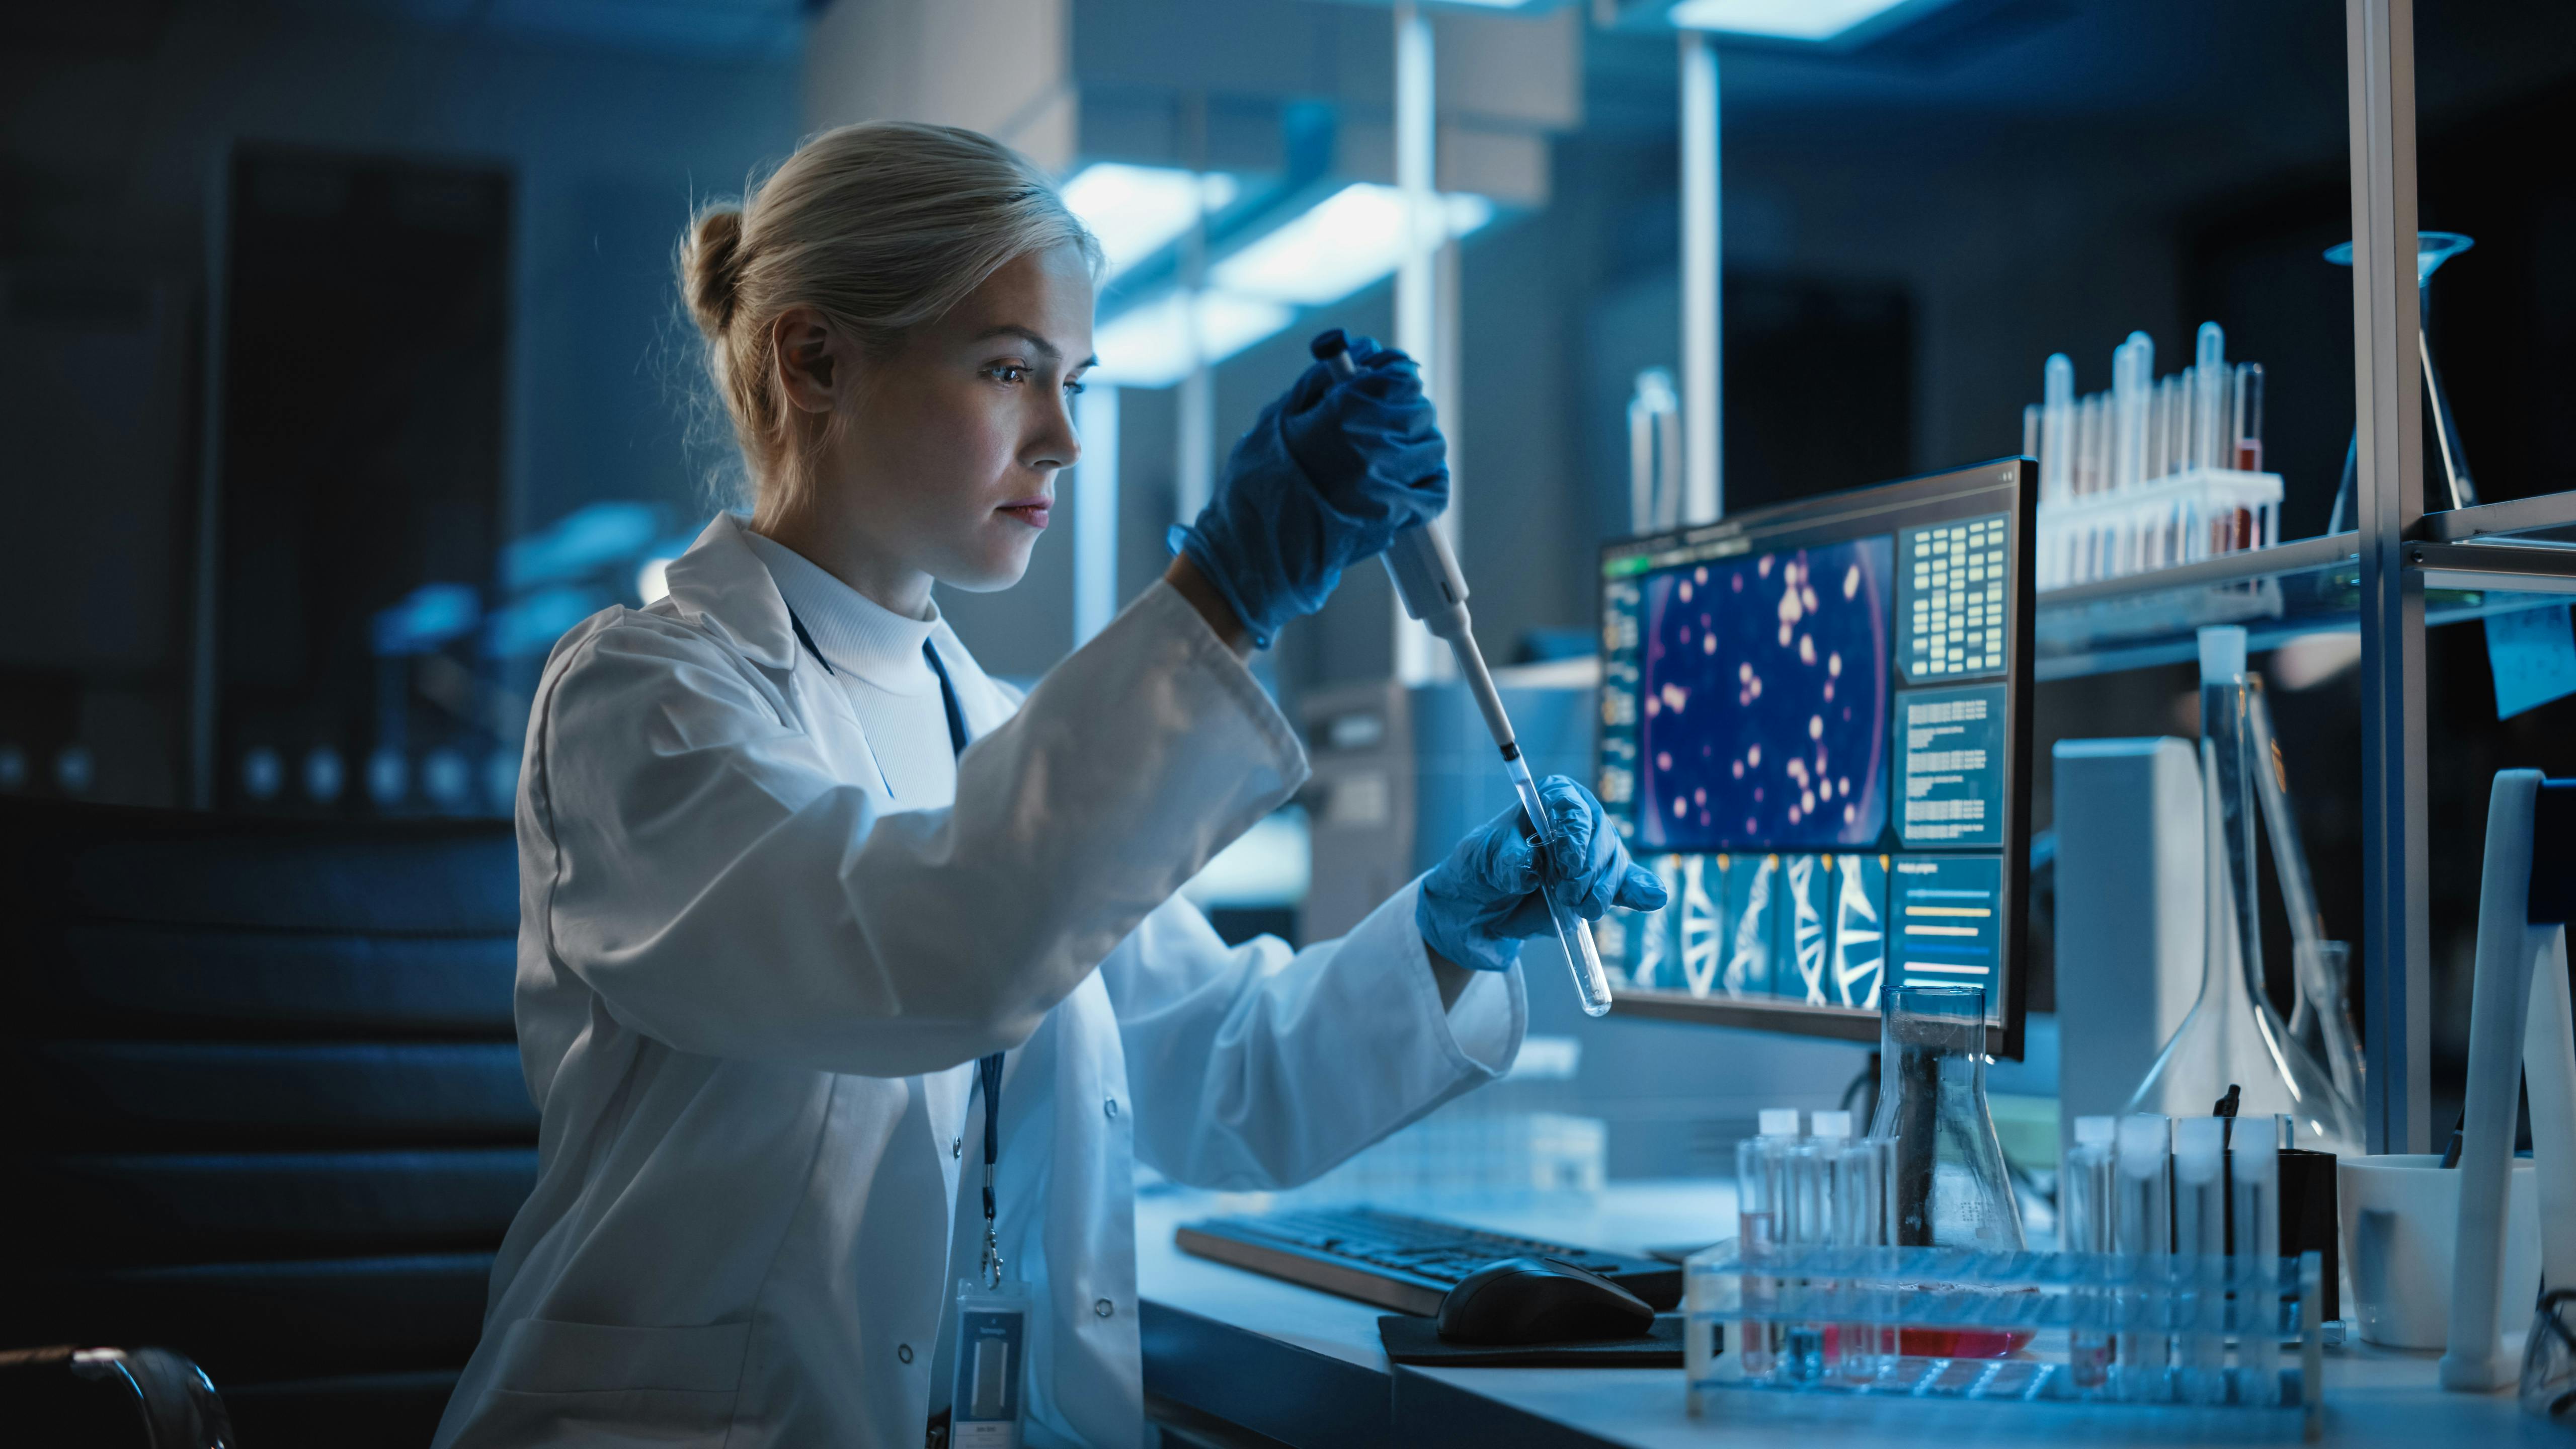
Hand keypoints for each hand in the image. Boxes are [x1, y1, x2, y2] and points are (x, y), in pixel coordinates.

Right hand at [1171, 335, 1448, 648]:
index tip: (1389, 377)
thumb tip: (1363, 350)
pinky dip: (1429, 484)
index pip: (1400, 374)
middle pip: (1419, 410)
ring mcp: (1386, 482)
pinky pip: (1435, 491)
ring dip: (1418, 448)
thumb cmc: (1258, 483)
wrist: (1254, 550)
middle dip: (1404, 411)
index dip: (1395, 372)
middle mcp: (1372, 443)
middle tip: (1384, 422)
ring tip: (1392, 457)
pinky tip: (1410, 484)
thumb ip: (1321, 380)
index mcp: (1342, 411)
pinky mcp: (1395, 518)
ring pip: (1432, 448)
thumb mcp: (1278, 418)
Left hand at [1416, 776, 1666, 973]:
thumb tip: (1531, 870)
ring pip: (1615, 866)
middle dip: (1588, 869)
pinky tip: (1652, 898)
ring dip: (1602, 891)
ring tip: (1580, 909)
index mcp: (1549, 801)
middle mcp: (1578, 823)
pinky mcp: (1601, 887)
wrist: (1480, 910)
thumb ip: (1507, 862)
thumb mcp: (1482, 860)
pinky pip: (1628, 887)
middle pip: (1601, 838)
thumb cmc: (1480, 870)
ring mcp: (1593, 856)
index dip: (1575, 834)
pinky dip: (1640, 892)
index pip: (1573, 808)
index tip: (1568, 863)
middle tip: (1568, 895)